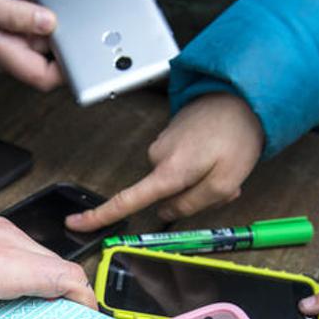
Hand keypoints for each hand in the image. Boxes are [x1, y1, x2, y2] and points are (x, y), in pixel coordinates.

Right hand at [0, 0, 61, 91]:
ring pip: (34, 41)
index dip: (66, 69)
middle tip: (58, 9)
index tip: (77, 48)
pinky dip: (29, 16)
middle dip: (56, 35)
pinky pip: (21, 29)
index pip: (43, 77)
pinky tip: (25, 0)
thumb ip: (15, 15)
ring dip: (42, 23)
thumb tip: (48, 23)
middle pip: (44, 57)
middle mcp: (2, 55)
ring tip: (37, 1)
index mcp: (0, 54)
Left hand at [0, 214, 96, 318]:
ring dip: (51, 290)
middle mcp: (2, 239)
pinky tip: (18, 301)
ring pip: (50, 261)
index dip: (84, 303)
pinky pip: (33, 253)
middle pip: (62, 271)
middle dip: (68, 304)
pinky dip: (35, 277)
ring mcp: (1, 228)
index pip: (63, 277)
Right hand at [65, 93, 262, 231]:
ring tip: (223, 162)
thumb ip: (193, 204)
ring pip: (177, 181)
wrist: (242, 95)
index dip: (100, 216)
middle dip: (194, 196)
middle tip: (224, 184)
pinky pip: (181, 164)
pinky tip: (218, 152)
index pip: (127, 200)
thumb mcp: (225, 183)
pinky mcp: (170, 137)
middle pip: (166, 195)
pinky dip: (200, 166)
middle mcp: (158, 156)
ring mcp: (162, 144)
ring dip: (200, 180)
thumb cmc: (237, 136)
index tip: (76, 223)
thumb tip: (168, 213)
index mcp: (169, 170)